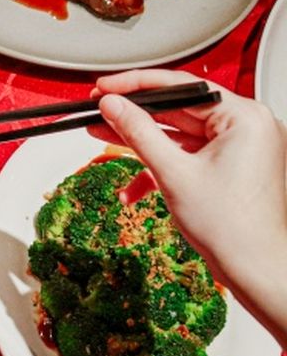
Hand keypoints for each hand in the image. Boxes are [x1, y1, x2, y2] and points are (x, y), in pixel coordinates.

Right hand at [88, 69, 286, 346]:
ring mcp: (239, 148)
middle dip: (135, 117)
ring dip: (142, 143)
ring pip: (179, 134)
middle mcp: (247, 127)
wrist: (256, 269)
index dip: (137, 86)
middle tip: (100, 112)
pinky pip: (188, 155)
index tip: (106, 87)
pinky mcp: (230, 166)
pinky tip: (134, 186)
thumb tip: (113, 105)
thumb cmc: (233, 227)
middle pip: (178, 110)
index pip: (182, 87)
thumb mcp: (173, 172)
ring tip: (103, 138)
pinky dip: (161, 166)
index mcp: (244, 118)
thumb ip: (138, 132)